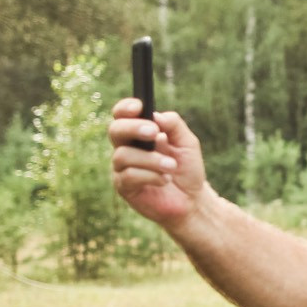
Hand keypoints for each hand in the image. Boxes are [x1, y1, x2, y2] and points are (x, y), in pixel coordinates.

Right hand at [109, 99, 210, 229]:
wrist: (191, 200)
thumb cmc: (186, 169)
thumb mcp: (187, 143)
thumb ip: (174, 126)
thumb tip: (157, 116)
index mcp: (139, 133)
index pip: (123, 115)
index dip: (125, 108)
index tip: (138, 107)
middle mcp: (126, 148)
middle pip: (115, 130)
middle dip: (133, 128)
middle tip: (154, 133)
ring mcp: (122, 168)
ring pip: (123, 155)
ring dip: (151, 159)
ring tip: (171, 166)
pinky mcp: (124, 187)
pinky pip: (128, 176)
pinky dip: (150, 176)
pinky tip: (164, 180)